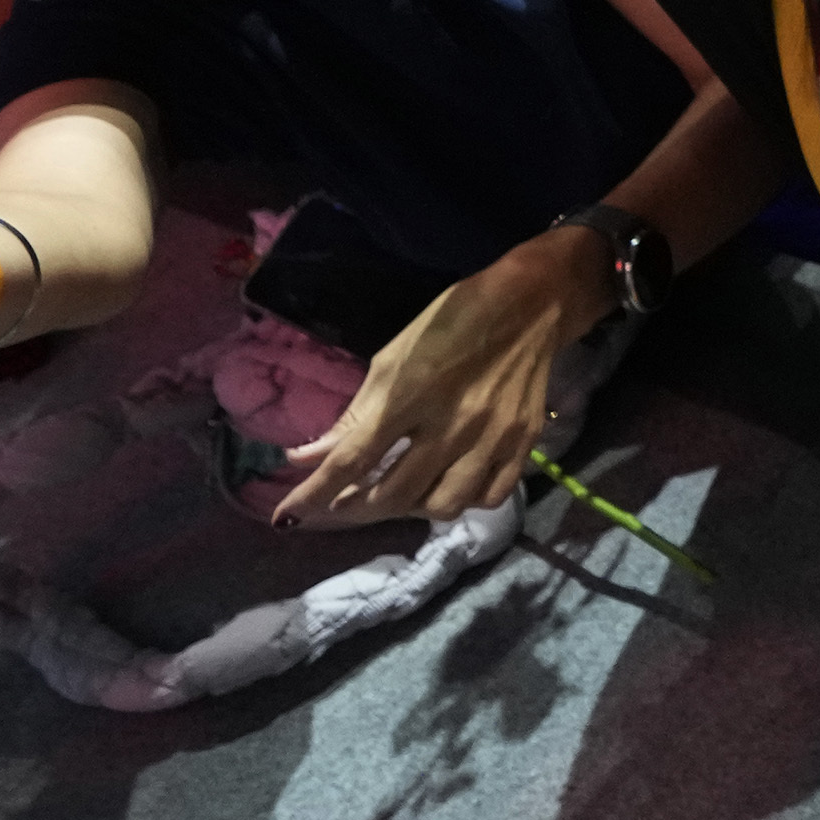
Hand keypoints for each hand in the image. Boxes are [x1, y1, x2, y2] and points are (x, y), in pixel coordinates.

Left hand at [274, 226, 601, 523]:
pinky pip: (489, 497)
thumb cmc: (452, 321)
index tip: (287, 515)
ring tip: (397, 491)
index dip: (313, 493)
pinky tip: (446, 484)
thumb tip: (309, 457)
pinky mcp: (525, 443)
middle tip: (343, 500)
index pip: (351, 459)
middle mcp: (453, 423)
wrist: (531, 304)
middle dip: (356, 506)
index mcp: (411, 393)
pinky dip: (462, 501)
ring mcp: (493, 437)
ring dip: (409, 507)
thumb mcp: (393, 357)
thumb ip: (355, 415)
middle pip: (394, 493)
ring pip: (442, 505)